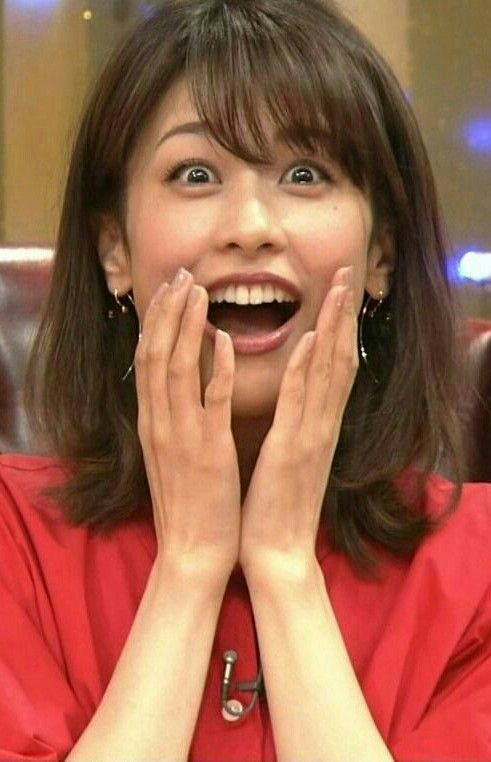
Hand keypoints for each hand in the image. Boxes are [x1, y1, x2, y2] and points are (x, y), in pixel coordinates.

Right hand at [135, 269, 240, 585]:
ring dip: (186, 327)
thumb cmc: (189, 503)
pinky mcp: (209, 450)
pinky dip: (216, 367)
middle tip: (181, 275)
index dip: (157, 321)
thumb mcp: (172, 453)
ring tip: (199, 292)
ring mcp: (183, 435)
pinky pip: (212, 401)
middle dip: (167, 312)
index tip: (169, 290)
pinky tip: (224, 339)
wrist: (193, 552)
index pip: (147, 360)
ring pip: (177, 368)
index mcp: (153, 423)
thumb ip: (173, 416)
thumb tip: (180, 381)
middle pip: (155, 354)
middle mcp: (161, 423)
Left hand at [239, 266, 357, 578]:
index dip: (337, 327)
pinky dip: (305, 370)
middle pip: (339, 359)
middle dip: (342, 315)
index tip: (337, 291)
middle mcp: (321, 425)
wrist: (277, 551)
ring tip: (336, 290)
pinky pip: (299, 403)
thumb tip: (295, 392)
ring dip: (331, 328)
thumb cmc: (276, 503)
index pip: (333, 367)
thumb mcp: (287, 453)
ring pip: (326, 373)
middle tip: (345, 272)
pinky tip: (308, 341)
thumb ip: (295, 421)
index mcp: (317, 425)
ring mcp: (310, 436)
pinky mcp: (291, 450)